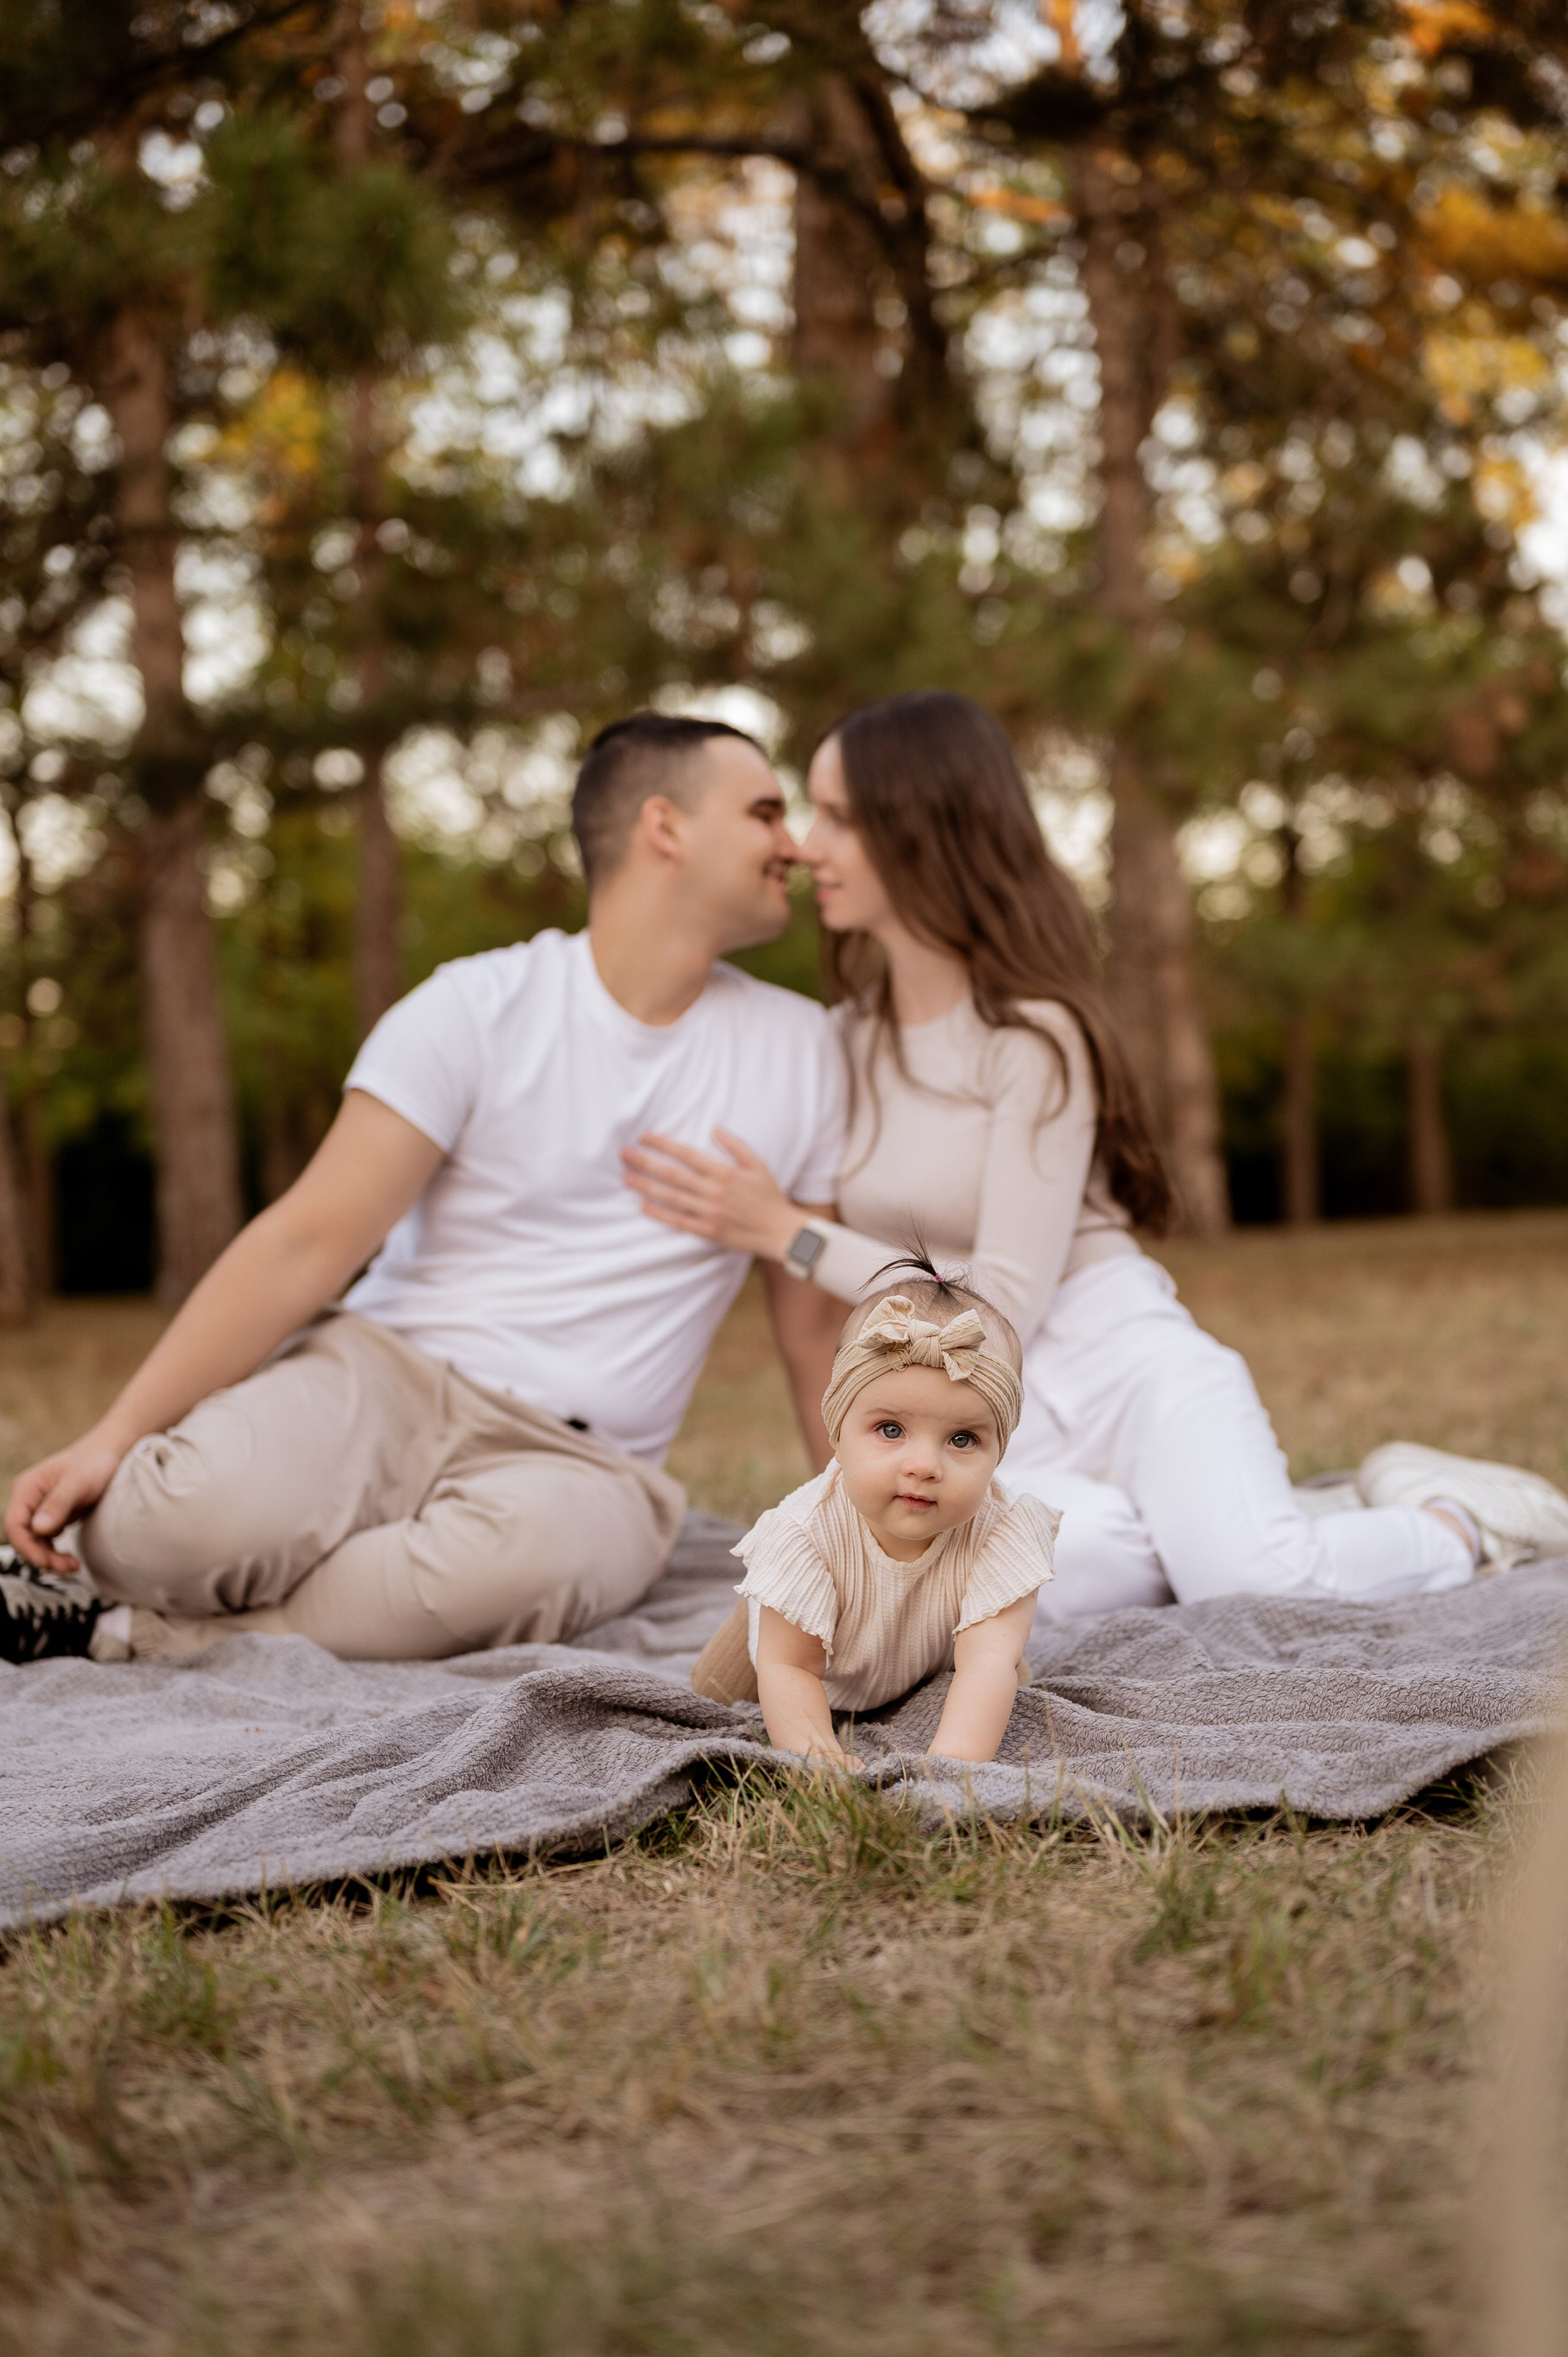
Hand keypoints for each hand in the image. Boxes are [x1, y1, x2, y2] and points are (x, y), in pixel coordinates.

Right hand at [4, 1431, 126, 1571]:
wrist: (111, 1452)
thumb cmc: (94, 1462)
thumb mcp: (78, 1483)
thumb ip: (58, 1505)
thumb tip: (39, 1529)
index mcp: (27, 1488)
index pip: (15, 1525)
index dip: (27, 1547)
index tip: (47, 1561)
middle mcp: (29, 1499)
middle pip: (24, 1537)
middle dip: (41, 1556)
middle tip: (67, 1568)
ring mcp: (40, 1508)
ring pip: (35, 1542)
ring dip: (49, 1557)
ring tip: (72, 1566)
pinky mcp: (53, 1515)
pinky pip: (47, 1540)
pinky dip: (55, 1551)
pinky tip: (70, 1559)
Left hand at [622, 1128, 803, 1259]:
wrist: (781, 1231)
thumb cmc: (769, 1196)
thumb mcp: (757, 1165)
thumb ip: (735, 1145)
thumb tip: (714, 1128)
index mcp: (724, 1172)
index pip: (686, 1154)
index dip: (663, 1144)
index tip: (645, 1136)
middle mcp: (714, 1191)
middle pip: (672, 1174)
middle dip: (646, 1162)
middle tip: (624, 1154)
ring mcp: (709, 1213)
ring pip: (671, 1197)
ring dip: (646, 1186)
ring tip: (626, 1177)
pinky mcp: (708, 1232)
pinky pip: (679, 1221)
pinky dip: (660, 1214)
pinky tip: (643, 1206)